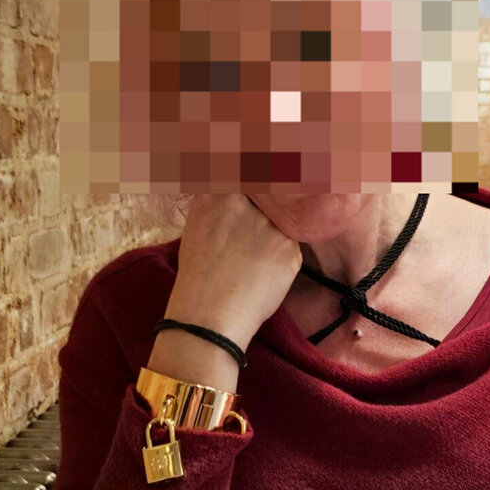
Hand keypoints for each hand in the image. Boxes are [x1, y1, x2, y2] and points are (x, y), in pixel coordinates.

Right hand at [167, 193, 302, 348]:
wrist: (209, 315)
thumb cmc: (198, 280)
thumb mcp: (197, 230)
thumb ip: (218, 207)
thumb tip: (238, 196)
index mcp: (215, 197)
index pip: (244, 173)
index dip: (255, 178)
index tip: (260, 180)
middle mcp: (242, 204)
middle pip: (269, 198)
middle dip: (267, 214)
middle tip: (256, 242)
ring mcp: (267, 224)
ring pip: (281, 225)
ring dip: (274, 240)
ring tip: (254, 266)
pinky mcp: (288, 247)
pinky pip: (292, 249)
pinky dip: (282, 262)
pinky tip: (263, 277)